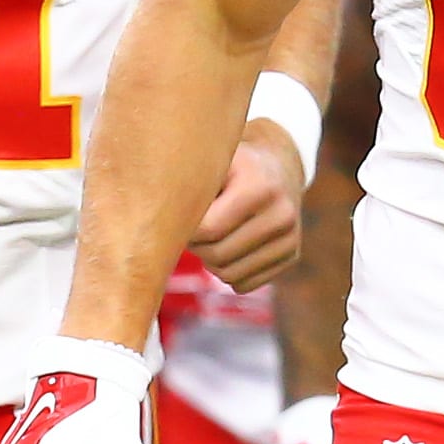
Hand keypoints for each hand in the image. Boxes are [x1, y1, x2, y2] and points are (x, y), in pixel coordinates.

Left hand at [187, 119, 304, 292]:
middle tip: (192, 228)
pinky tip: (230, 244)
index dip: (185, 229)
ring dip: (211, 260)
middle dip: (197, 246)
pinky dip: (229, 271)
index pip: (208, 229)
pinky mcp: (293, 255)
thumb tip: (151, 218)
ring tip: (211, 234)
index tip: (177, 217)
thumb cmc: (232, 162)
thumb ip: (187, 184)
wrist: (279, 163)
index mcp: (260, 186)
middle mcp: (282, 214)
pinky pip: (245, 284)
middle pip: (218, 256)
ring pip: (229, 275)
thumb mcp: (214, 160)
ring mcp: (291, 237)